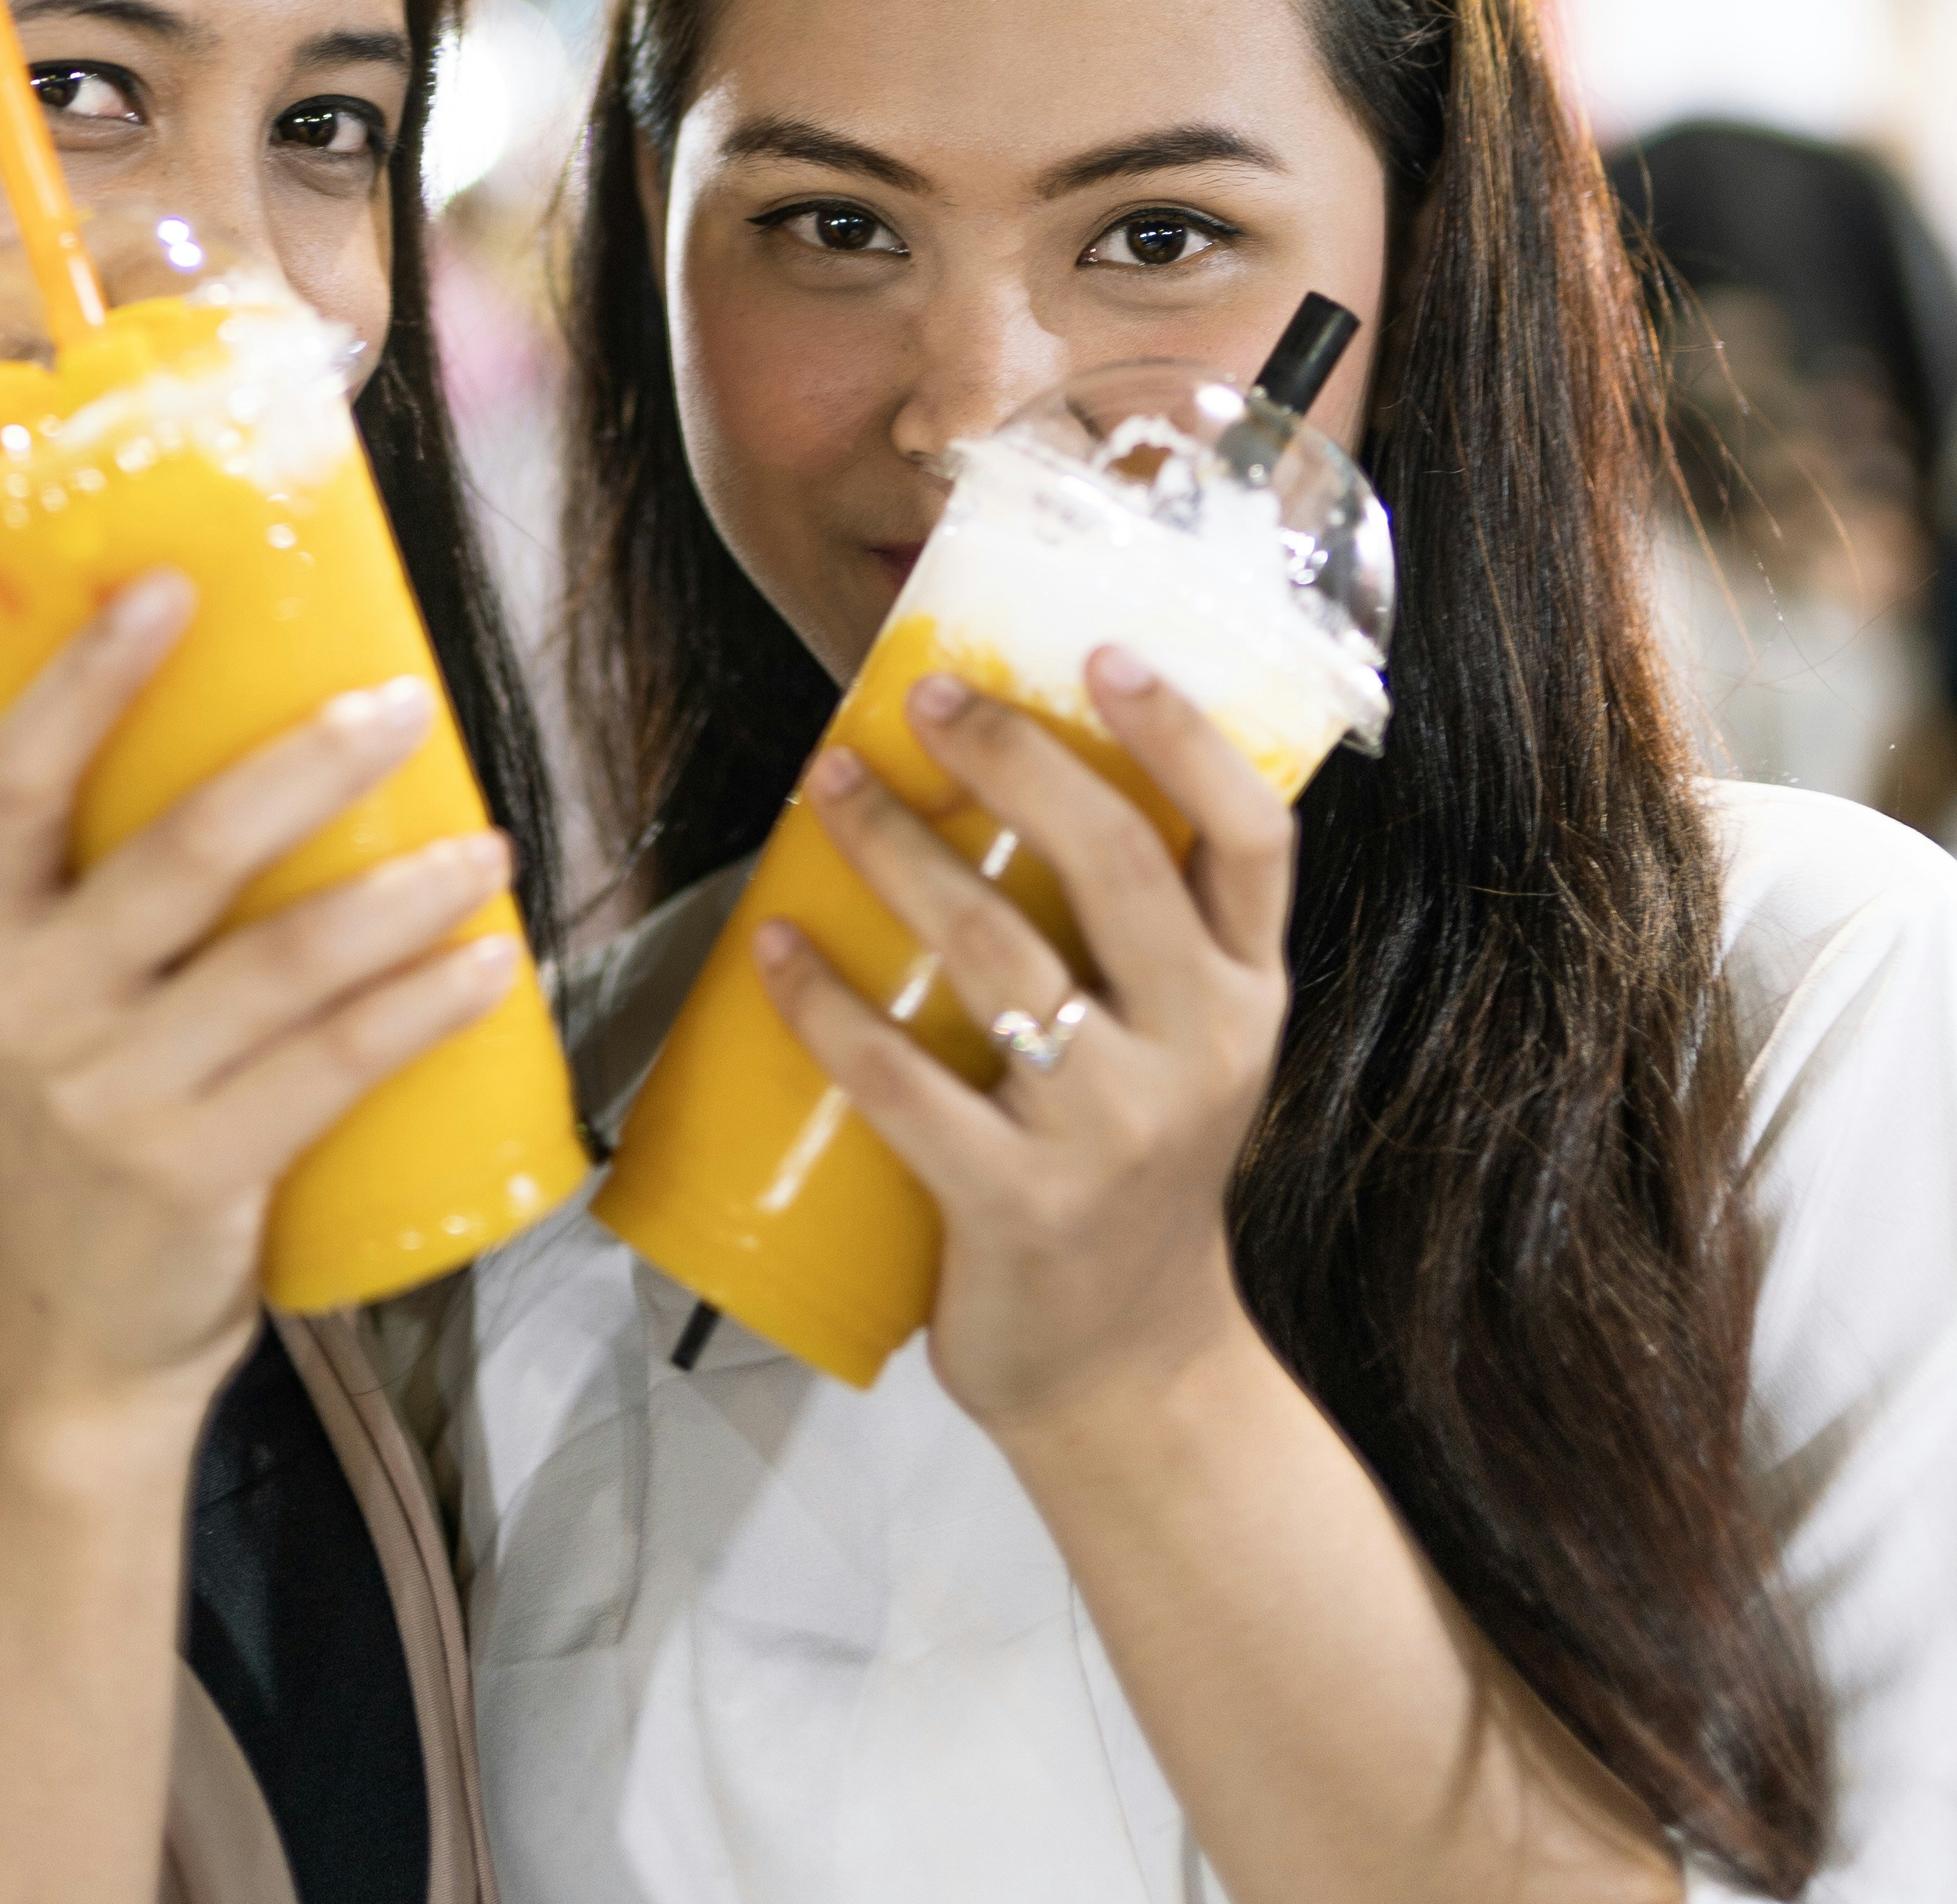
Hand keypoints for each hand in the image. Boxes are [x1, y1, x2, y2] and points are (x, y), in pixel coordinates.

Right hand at [0, 574, 518, 1457]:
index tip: (170, 583)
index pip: (17, 780)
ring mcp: (112, 1093)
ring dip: (400, 890)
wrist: (69, 1336)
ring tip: (490, 842)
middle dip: (305, 765)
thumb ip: (41, 857)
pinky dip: (420, 1006)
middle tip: (404, 704)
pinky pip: (333, 1066)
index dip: (88, 678)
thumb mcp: (21, 984)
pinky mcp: (198, 1173)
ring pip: (282, 961)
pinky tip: (486, 963)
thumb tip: (32, 687)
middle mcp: (30, 1001)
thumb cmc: (68, 1113)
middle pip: (181, 851)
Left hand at [756, 650, 1293, 1450]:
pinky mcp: (1017, 1206)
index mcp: (1248, 998)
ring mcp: (1111, 1133)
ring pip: (996, 950)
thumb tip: (1016, 764)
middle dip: (1012, 756)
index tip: (1104, 651)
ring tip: (829, 785)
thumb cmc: (1134, 1171)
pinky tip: (775, 941)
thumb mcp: (1187, 1046)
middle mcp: (1200, 1053)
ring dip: (896, 849)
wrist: (1131, 1374)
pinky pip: (903, 1081)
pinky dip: (826, 1002)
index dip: (1185, 734)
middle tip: (925, 696)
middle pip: (1114, 863)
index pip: (1252, 837)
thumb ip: (1142, 934)